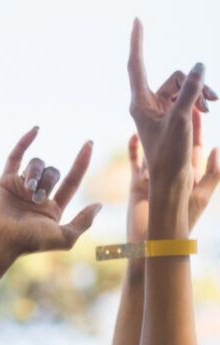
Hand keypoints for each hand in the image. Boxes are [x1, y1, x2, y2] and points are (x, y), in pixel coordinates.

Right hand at [0, 127, 100, 257]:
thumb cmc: (30, 242)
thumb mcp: (65, 237)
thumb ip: (83, 222)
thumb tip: (99, 205)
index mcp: (53, 208)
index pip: (72, 181)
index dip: (81, 163)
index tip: (89, 144)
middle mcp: (38, 196)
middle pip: (53, 172)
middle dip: (48, 182)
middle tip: (37, 198)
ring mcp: (21, 187)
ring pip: (36, 165)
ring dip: (35, 174)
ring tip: (27, 191)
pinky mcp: (5, 181)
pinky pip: (16, 156)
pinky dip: (25, 142)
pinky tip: (37, 129)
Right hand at [126, 110, 218, 241]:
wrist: (155, 240)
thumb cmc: (181, 223)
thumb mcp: (202, 196)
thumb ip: (212, 174)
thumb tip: (216, 148)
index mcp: (188, 177)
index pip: (193, 148)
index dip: (195, 129)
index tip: (197, 111)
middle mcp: (170, 175)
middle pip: (173, 144)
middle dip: (175, 125)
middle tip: (175, 104)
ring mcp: (152, 178)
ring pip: (153, 150)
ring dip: (153, 133)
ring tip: (153, 114)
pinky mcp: (136, 183)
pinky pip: (134, 161)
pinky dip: (133, 147)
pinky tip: (133, 134)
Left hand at [127, 19, 212, 195]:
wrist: (171, 180)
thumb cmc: (170, 154)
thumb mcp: (182, 119)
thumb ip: (191, 91)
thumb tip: (199, 66)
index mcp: (139, 102)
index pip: (137, 64)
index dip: (138, 41)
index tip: (137, 20)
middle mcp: (147, 102)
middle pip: (175, 77)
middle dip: (195, 84)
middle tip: (211, 101)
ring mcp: (160, 108)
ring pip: (185, 86)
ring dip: (200, 93)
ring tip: (211, 106)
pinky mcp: (172, 115)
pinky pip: (188, 96)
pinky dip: (199, 100)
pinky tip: (208, 109)